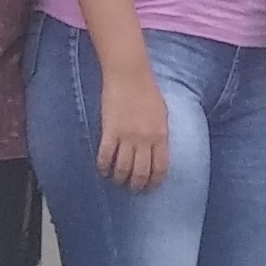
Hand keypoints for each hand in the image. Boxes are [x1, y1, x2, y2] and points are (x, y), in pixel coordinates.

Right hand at [95, 69, 171, 192]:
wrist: (129, 76)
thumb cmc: (148, 91)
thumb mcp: (163, 114)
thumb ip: (160, 133)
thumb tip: (158, 150)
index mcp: (161, 136)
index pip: (160, 167)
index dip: (155, 181)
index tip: (151, 187)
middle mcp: (145, 140)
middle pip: (141, 172)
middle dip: (137, 185)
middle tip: (133, 189)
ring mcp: (127, 137)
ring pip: (122, 168)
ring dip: (119, 178)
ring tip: (117, 181)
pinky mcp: (109, 131)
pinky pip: (106, 156)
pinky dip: (103, 167)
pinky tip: (102, 170)